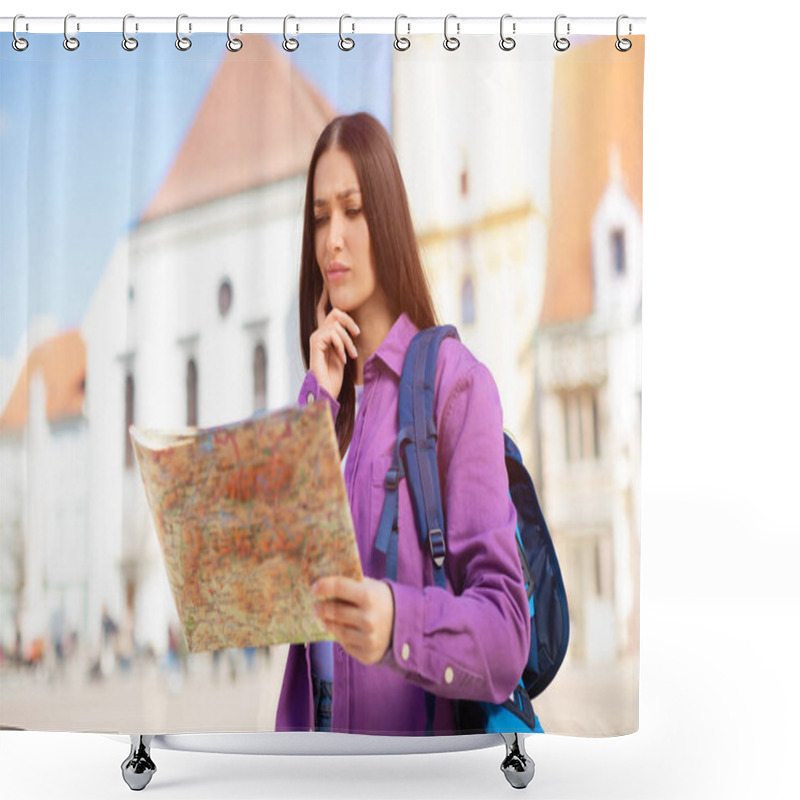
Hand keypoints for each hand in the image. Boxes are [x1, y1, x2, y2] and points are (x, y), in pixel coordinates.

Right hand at [309, 285, 359, 399]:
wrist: (326, 391)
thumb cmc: (335, 378)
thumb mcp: (344, 355)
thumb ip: (344, 341)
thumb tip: (353, 330)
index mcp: (325, 336)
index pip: (325, 312)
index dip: (326, 299)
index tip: (327, 288)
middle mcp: (318, 334)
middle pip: (335, 313)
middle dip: (349, 321)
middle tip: (357, 334)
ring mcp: (315, 338)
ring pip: (336, 325)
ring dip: (347, 340)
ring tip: (351, 355)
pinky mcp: (315, 343)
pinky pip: (332, 334)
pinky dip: (341, 346)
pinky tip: (343, 359)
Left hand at [312, 576, 394, 665]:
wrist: (405, 625)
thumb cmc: (382, 601)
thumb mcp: (372, 587)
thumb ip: (351, 584)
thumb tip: (324, 582)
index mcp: (369, 597)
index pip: (339, 587)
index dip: (324, 586)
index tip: (314, 588)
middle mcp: (368, 619)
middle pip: (334, 612)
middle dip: (321, 608)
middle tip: (316, 606)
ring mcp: (368, 639)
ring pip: (337, 630)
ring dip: (327, 623)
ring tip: (324, 618)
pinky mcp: (367, 654)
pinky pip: (345, 644)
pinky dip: (341, 637)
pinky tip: (342, 630)